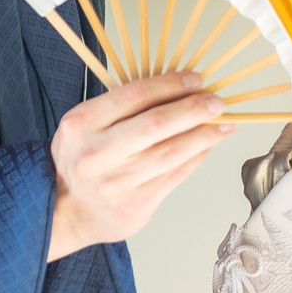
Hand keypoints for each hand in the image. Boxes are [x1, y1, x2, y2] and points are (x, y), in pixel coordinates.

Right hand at [48, 72, 232, 261]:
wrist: (67, 212)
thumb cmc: (83, 159)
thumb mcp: (86, 125)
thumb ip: (122, 107)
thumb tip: (179, 89)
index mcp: (81, 124)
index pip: (135, 95)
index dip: (171, 85)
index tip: (196, 80)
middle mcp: (96, 153)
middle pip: (156, 124)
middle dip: (193, 109)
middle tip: (216, 102)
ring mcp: (116, 182)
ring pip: (171, 152)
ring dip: (204, 135)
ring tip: (223, 124)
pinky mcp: (135, 205)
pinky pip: (175, 176)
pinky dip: (196, 157)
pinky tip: (208, 146)